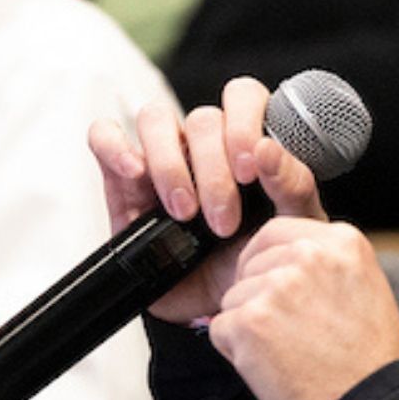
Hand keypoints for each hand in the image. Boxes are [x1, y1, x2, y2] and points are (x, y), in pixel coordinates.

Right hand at [83, 78, 331, 324]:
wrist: (226, 303)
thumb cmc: (261, 257)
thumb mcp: (293, 227)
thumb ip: (293, 185)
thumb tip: (268, 149)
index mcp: (247, 140)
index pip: (242, 96)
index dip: (244, 123)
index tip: (251, 171)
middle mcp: (204, 142)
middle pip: (201, 118)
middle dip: (214, 172)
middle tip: (225, 221)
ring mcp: (162, 156)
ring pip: (155, 119)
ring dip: (171, 165)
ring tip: (184, 212)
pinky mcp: (123, 180)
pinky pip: (105, 138)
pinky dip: (115, 147)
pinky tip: (135, 174)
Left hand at [206, 217, 398, 399]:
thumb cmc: (367, 357)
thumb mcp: (364, 286)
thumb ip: (326, 262)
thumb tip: (286, 255)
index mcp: (341, 241)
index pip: (276, 233)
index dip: (266, 262)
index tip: (275, 288)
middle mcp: (308, 255)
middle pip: (251, 264)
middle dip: (258, 296)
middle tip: (288, 331)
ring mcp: (276, 287)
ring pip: (234, 297)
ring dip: (249, 326)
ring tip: (287, 351)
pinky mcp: (249, 322)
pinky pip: (221, 328)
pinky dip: (236, 351)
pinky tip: (272, 365)